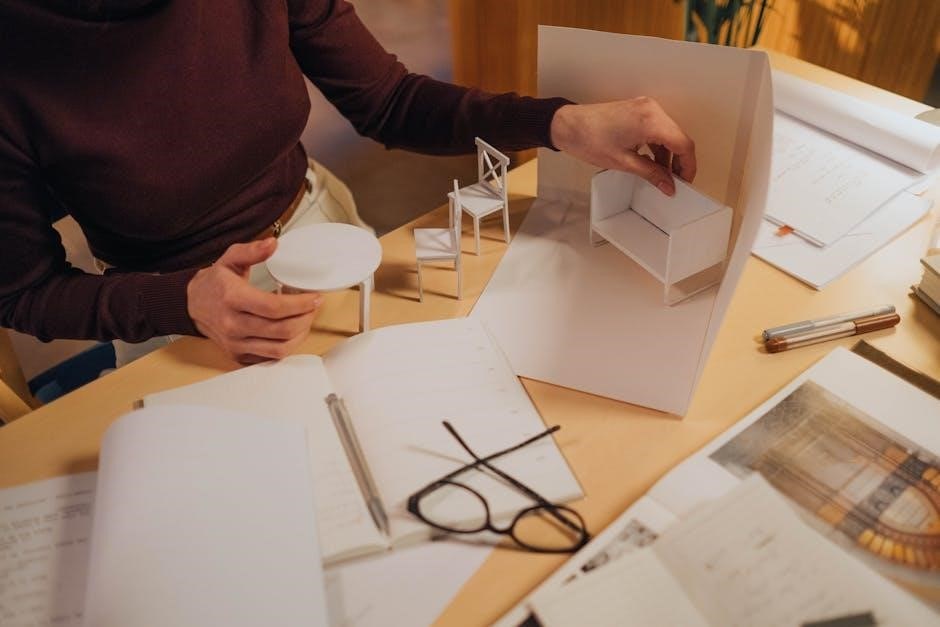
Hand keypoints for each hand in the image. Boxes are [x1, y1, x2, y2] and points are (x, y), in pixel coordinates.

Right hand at [187, 238, 321, 363]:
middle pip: (281, 330)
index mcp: (232, 298)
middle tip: (313, 308)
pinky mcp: (237, 355)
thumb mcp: (230, 259)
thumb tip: (273, 244)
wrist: (190, 304)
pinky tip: (290, 332)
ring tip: (304, 320)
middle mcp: (233, 325)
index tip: (315, 298)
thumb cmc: (214, 283)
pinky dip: (286, 347)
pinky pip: (270, 358)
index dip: (300, 304)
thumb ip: (251, 251)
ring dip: (300, 335)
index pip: (274, 308)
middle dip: (305, 319)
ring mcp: (235, 343)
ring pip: (279, 349)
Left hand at [550, 98, 695, 195]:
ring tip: (661, 175)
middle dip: (679, 161)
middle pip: (679, 137)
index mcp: (651, 121)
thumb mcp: (624, 162)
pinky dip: (658, 144)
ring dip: (668, 154)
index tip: (685, 182)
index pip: (683, 144)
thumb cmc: (589, 140)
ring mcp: (646, 107)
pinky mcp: (638, 109)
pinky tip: (652, 161)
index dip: (688, 166)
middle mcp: (652, 110)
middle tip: (674, 182)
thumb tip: (668, 185)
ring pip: (669, 133)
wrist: (568, 125)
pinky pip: (657, 127)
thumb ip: (651, 174)